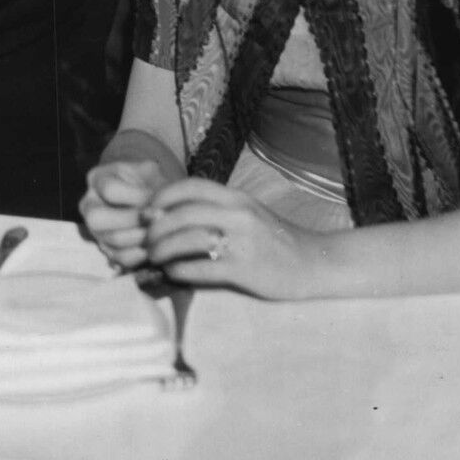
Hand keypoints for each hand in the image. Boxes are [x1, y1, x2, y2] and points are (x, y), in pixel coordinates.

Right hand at [79, 159, 169, 269]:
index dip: (137, 196)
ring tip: (161, 230)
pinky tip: (154, 244)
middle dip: (133, 220)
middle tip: (159, 218)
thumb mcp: (152, 173)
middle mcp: (89, 205)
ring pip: (111, 239)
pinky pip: (120, 257)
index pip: (109, 189)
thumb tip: (156, 212)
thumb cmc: (151, 181)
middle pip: (98, 218)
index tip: (159, 198)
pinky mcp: (106, 248)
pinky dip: (140, 254)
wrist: (152, 196)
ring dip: (141, 236)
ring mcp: (95, 229)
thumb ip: (153, 186)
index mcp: (97, 179)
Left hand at [143, 177, 323, 299]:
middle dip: (156, 227)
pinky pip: (201, 267)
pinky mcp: (244, 269)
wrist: (313, 263)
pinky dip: (180, 270)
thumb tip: (171, 214)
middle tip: (145, 240)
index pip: (191, 186)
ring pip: (188, 239)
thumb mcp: (247, 214)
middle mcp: (238, 214)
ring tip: (154, 257)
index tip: (148, 210)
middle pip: (183, 213)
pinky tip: (173, 273)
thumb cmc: (274, 239)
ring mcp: (242, 242)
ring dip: (163, 249)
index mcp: (237, 198)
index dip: (163, 195)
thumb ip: (216, 210)